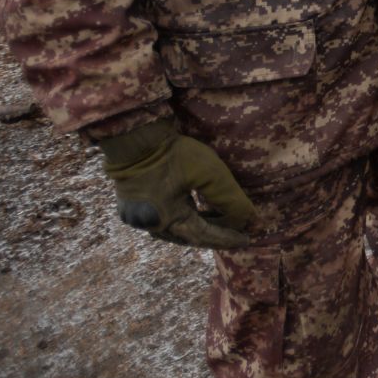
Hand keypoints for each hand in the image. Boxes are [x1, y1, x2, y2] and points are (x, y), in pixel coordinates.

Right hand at [98, 119, 253, 248]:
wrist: (134, 137)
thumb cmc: (173, 154)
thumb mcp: (210, 173)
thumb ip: (229, 198)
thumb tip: (245, 218)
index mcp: (167, 220)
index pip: (204, 235)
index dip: (226, 238)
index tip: (246, 240)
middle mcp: (149, 224)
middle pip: (187, 237)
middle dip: (213, 236)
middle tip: (235, 234)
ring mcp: (136, 217)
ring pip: (173, 230)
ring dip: (196, 228)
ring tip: (218, 223)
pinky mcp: (131, 206)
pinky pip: (162, 219)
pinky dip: (181, 219)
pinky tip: (193, 211)